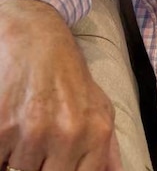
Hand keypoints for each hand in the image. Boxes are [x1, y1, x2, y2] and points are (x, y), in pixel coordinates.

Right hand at [0, 0, 123, 170]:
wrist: (37, 38)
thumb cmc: (69, 78)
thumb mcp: (100, 107)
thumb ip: (108, 150)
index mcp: (96, 133)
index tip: (53, 165)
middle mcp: (69, 134)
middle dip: (37, 168)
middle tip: (37, 150)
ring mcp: (33, 131)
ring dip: (15, 161)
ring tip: (24, 135)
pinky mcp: (1, 126)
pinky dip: (0, 152)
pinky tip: (8, 133)